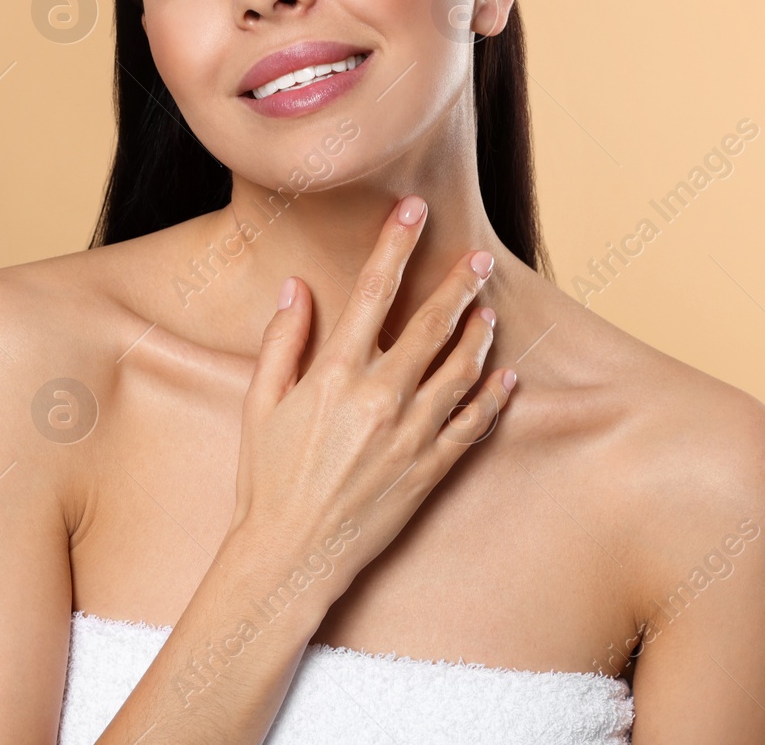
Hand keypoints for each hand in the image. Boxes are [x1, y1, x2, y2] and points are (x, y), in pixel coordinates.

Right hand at [228, 194, 517, 603]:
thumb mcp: (259, 403)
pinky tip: (505, 376)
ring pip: (461, 369)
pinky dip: (493, 397)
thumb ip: (282, 341)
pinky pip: (472, 424)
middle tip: (480, 258)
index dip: (396, 244)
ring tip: (489, 310)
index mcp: (336, 374)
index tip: (414, 209)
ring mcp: (411, 434)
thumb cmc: (266, 479)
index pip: (373, 292)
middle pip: (433, 324)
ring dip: (480, 333)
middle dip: (460, 284)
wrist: (291, 554)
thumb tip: (297, 288)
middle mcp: (380, 398)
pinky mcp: (430, 469)